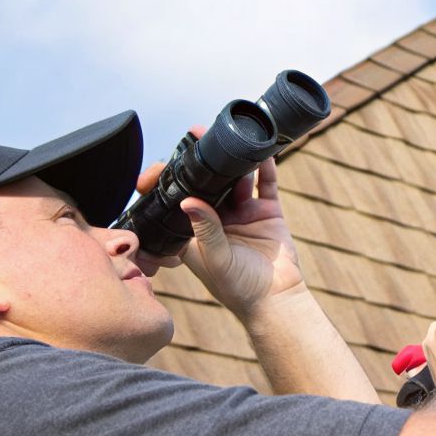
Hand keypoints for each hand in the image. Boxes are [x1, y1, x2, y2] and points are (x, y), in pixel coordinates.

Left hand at [135, 135, 304, 322]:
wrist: (277, 300)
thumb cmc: (239, 289)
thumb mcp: (215, 258)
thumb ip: (205, 229)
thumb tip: (187, 200)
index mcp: (195, 232)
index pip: (176, 200)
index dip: (167, 183)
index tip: (159, 170)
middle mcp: (217, 219)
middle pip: (207, 182)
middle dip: (202, 160)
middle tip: (198, 135)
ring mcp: (243, 213)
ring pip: (236, 178)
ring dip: (234, 163)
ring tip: (232, 145)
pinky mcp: (267, 212)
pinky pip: (266, 183)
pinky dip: (264, 166)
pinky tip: (262, 149)